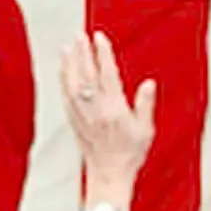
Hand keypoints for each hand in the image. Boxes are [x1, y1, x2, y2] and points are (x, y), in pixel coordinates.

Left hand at [62, 32, 155, 210]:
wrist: (110, 175)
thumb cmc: (129, 155)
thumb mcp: (145, 131)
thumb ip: (145, 105)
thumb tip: (148, 84)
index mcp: (114, 109)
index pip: (107, 75)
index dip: (103, 54)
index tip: (99, 38)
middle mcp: (96, 110)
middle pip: (87, 75)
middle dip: (82, 53)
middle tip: (79, 35)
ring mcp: (82, 115)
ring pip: (73, 84)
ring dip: (69, 63)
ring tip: (67, 47)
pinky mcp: (74, 122)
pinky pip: (66, 97)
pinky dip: (64, 81)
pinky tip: (63, 71)